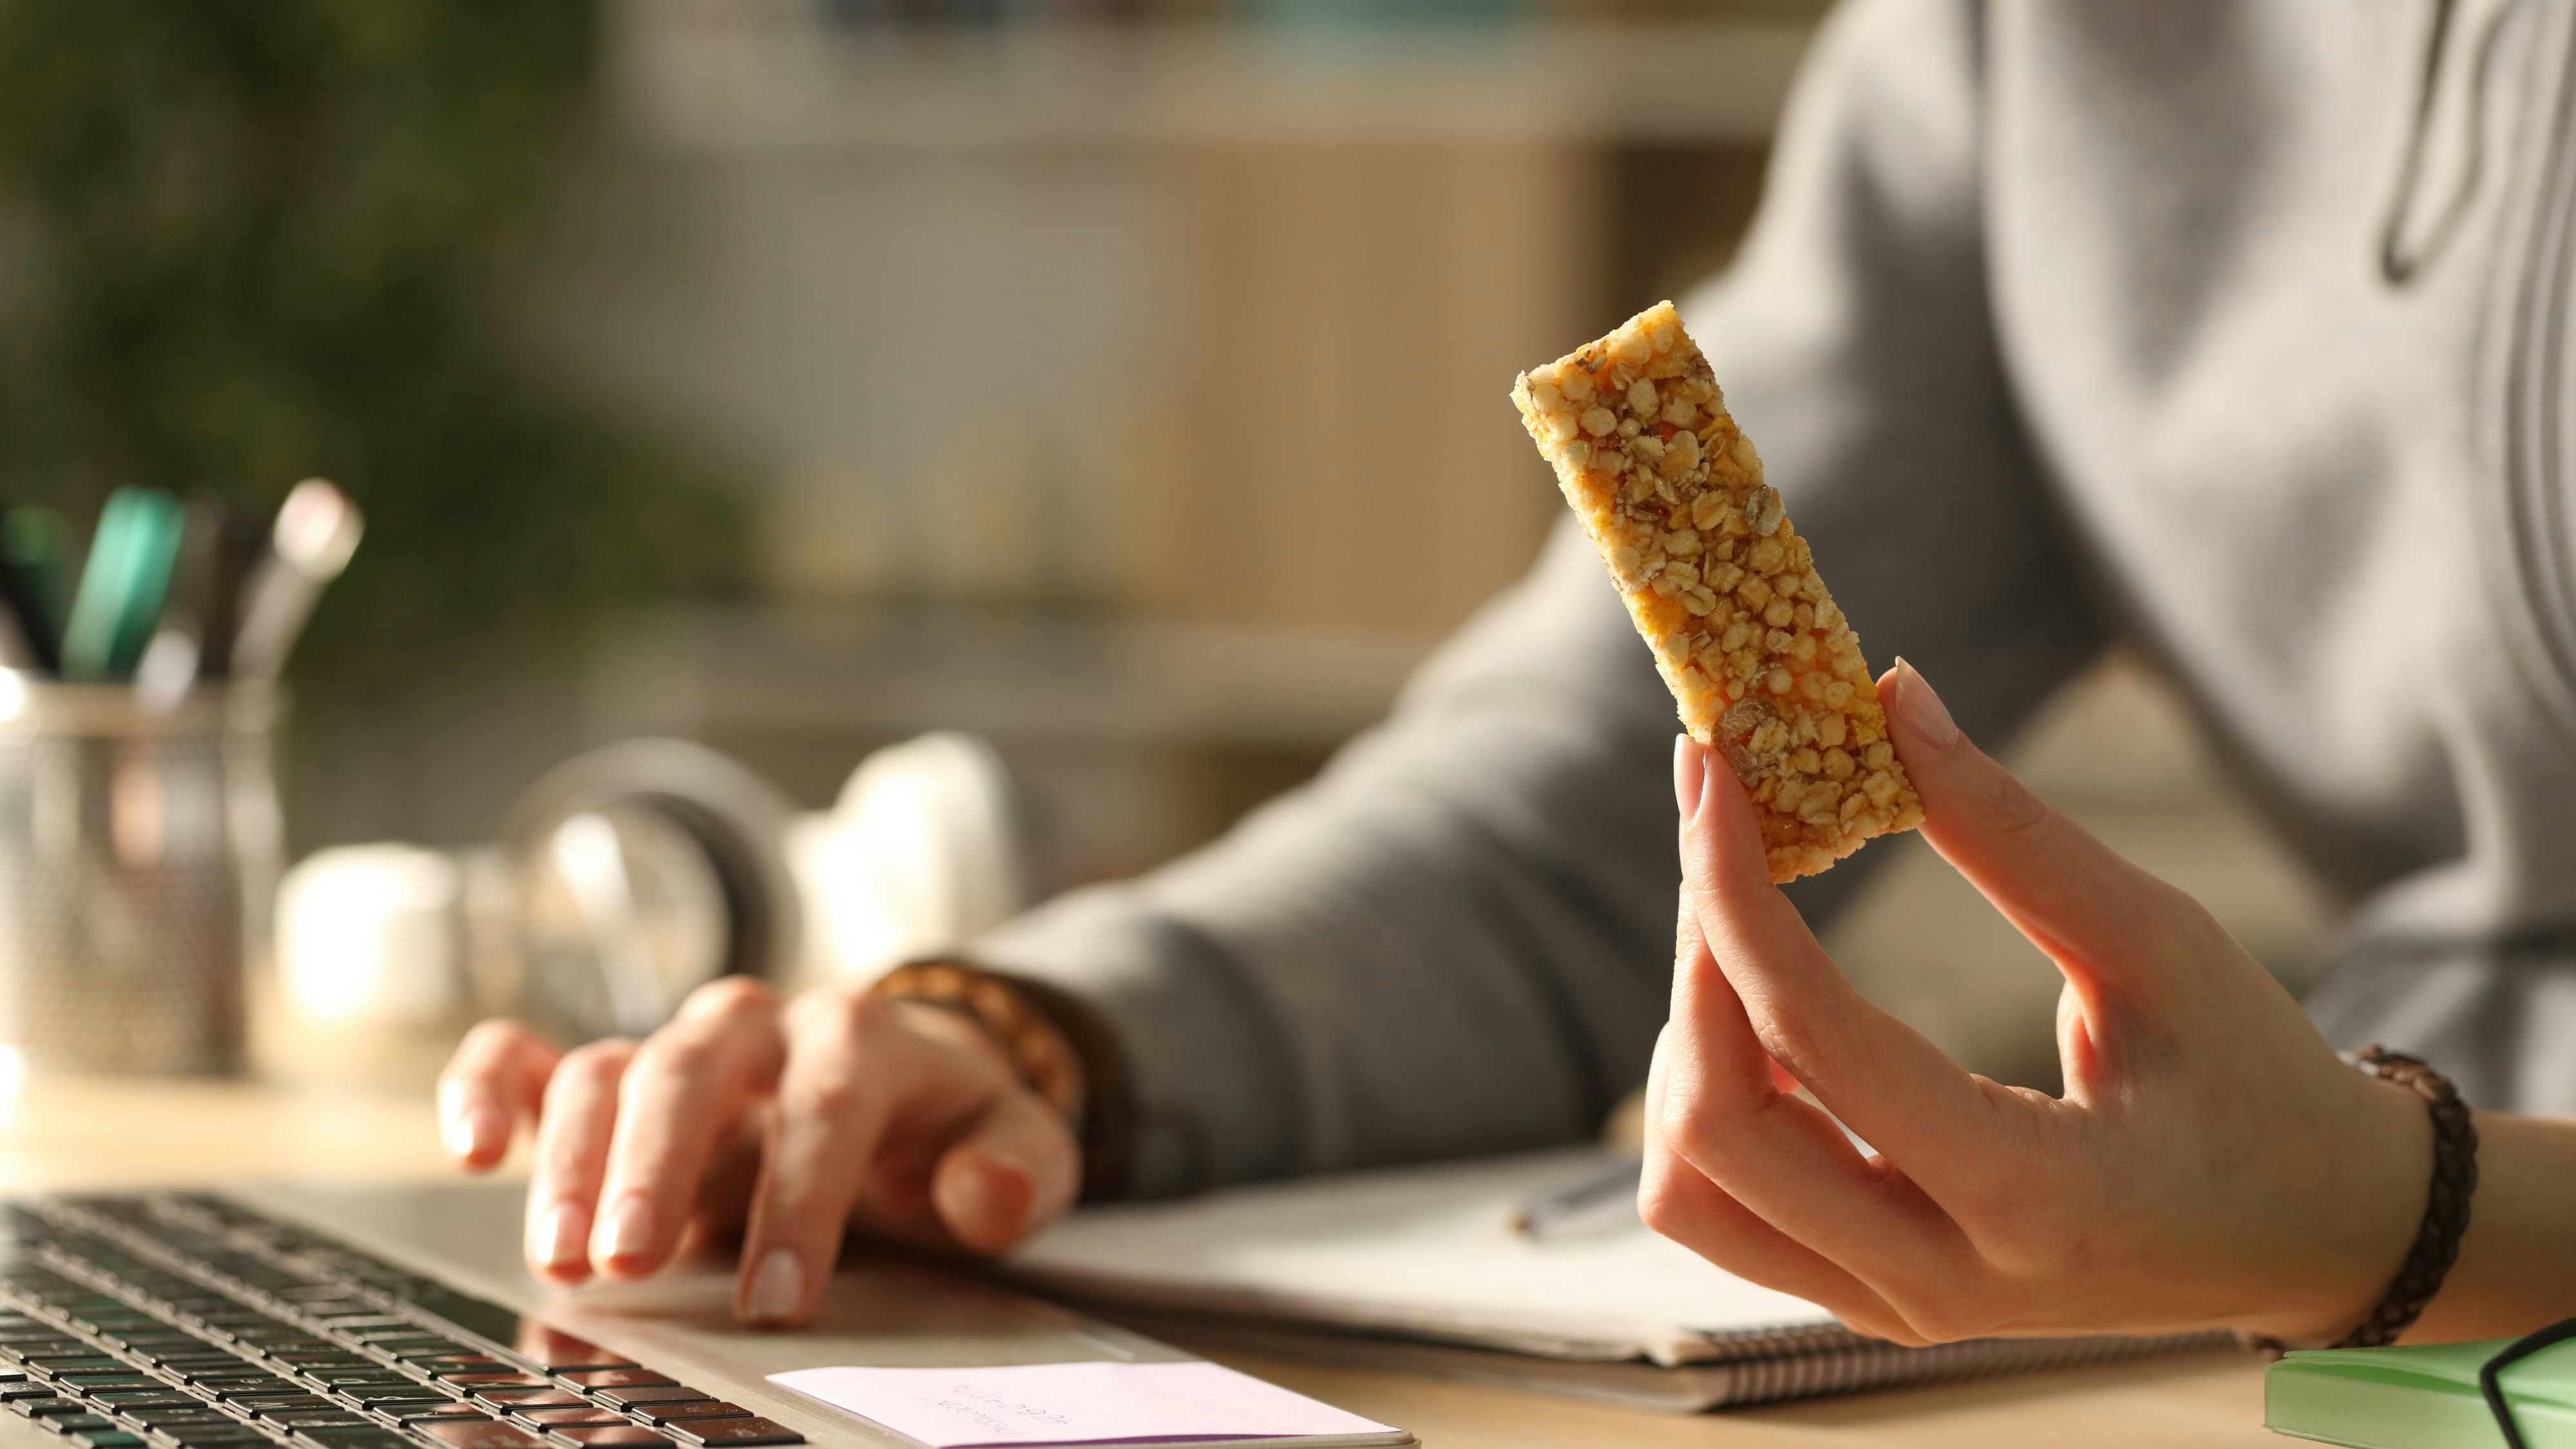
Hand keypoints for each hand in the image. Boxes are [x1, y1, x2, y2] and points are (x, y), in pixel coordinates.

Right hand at [435, 978, 1080, 1325]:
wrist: (907, 1079)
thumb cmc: (948, 1124)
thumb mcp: (1015, 1142)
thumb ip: (1020, 1167)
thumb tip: (986, 1194)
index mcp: (859, 1037)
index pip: (825, 1107)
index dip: (799, 1204)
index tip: (774, 1303)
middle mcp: (758, 1028)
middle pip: (694, 1069)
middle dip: (656, 1164)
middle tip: (627, 1262)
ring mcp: (677, 1047)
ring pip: (610, 1071)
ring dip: (573, 1160)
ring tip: (560, 1256)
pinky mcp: (614, 1073)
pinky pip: (532, 1056)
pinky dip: (489, 1086)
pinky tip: (470, 1147)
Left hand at [1641, 661, 2428, 1345]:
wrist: (2313, 1234)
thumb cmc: (2255, 1080)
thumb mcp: (2163, 944)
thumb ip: (2014, 834)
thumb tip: (1889, 698)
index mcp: (2033, 1196)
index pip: (1815, 1039)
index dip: (1734, 892)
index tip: (1711, 774)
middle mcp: (1943, 1281)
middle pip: (1715, 1134)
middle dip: (1693, 965)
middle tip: (1720, 831)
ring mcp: (1895, 1310)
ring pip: (1690, 1191)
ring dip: (1685, 1046)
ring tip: (1742, 928)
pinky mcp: (1869, 1301)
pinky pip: (1725, 1212)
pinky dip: (1710, 1105)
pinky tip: (1767, 1018)